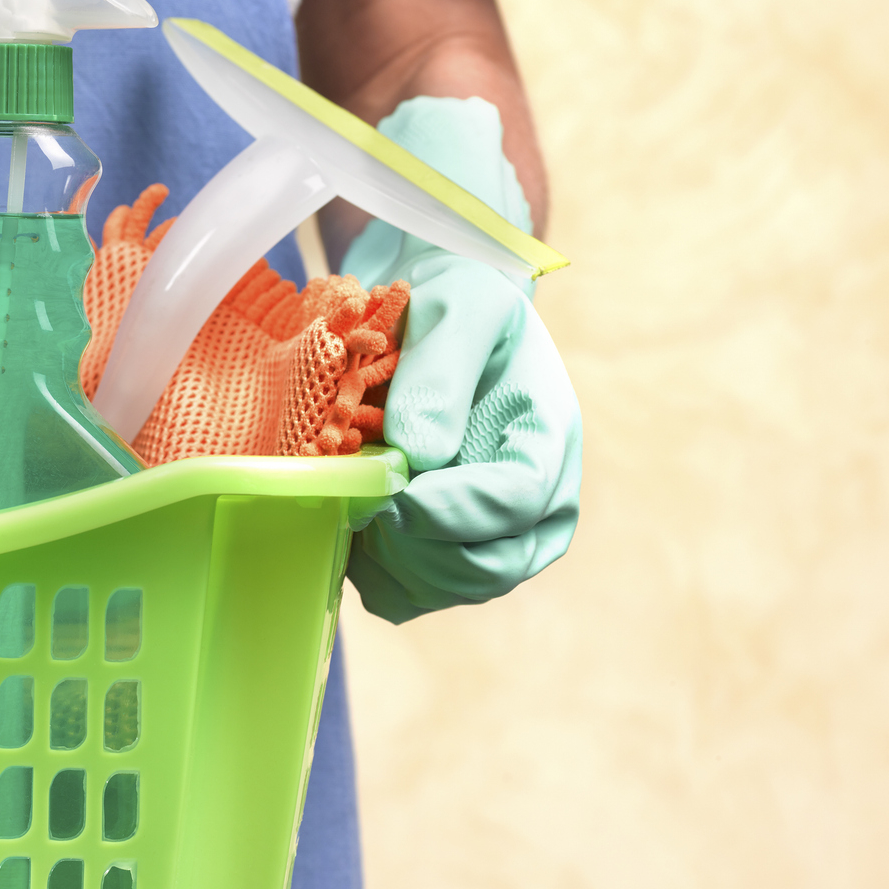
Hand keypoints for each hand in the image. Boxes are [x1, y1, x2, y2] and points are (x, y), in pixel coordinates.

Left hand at [339, 97, 580, 622]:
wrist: (433, 310)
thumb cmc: (453, 297)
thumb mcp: (456, 309)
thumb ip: (442, 377)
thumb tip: (419, 455)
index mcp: (545, 435)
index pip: (517, 498)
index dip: (456, 510)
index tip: (398, 495)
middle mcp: (531, 496)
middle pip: (489, 564)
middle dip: (418, 544)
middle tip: (360, 501)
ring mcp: (487, 530)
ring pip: (445, 586)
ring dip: (389, 560)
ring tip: (347, 504)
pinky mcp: (440, 546)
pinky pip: (408, 590)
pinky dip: (370, 569)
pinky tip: (342, 522)